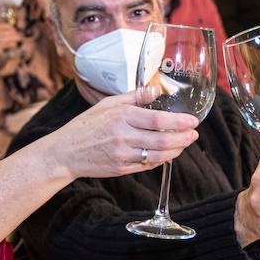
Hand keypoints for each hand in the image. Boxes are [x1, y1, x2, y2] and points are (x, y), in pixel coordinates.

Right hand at [0, 23, 22, 57]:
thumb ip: (2, 35)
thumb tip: (15, 33)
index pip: (2, 26)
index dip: (10, 28)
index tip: (15, 30)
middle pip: (4, 33)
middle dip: (13, 34)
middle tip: (19, 36)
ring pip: (5, 39)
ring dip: (13, 39)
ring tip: (18, 40)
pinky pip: (4, 45)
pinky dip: (10, 45)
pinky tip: (14, 45)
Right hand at [50, 88, 198, 179]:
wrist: (65, 153)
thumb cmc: (85, 126)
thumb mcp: (107, 104)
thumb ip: (133, 97)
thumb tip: (155, 90)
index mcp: (121, 117)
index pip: (158, 120)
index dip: (179, 122)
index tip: (193, 121)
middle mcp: (123, 136)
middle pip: (163, 140)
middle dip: (183, 138)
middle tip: (193, 134)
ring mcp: (123, 155)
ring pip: (159, 156)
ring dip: (176, 150)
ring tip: (184, 144)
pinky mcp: (122, 169)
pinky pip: (148, 166)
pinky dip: (161, 160)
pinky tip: (167, 153)